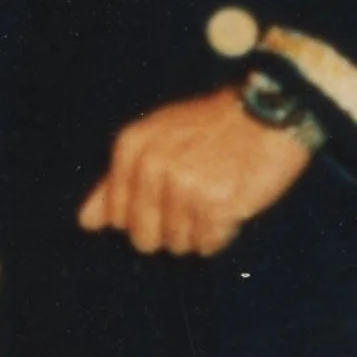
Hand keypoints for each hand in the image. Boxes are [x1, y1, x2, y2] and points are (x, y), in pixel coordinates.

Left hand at [78, 90, 312, 255]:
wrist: (270, 111)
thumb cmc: (212, 128)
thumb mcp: (156, 140)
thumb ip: (115, 183)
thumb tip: (86, 222)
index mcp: (132, 148)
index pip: (118, 217)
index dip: (145, 214)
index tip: (169, 192)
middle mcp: (154, 167)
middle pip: (145, 238)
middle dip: (170, 228)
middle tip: (195, 198)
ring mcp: (185, 186)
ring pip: (178, 244)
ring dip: (199, 229)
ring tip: (216, 196)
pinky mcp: (217, 204)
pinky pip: (208, 245)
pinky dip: (220, 234)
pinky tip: (231, 204)